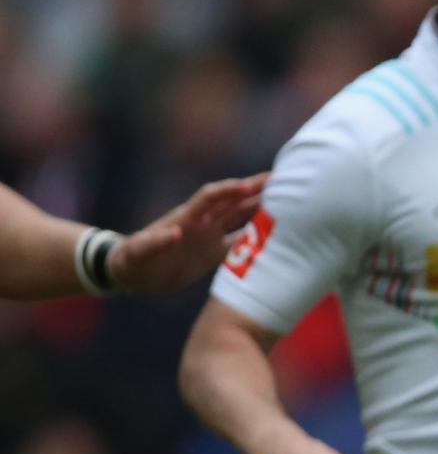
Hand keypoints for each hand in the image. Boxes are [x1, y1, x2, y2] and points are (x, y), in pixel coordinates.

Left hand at [108, 175, 270, 294]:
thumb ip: (154, 243)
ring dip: (261, 207)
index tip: (247, 186)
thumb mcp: (138, 252)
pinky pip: (241, 241)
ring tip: (288, 199)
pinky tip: (277, 234)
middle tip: (282, 179)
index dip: (228, 190)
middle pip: (232, 201)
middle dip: (255, 189)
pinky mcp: (214, 253)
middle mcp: (202, 223)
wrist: (134, 274)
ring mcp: (210, 236)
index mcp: (185, 218)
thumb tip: (173, 232)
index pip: (210, 198)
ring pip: (241, 216)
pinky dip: (258, 236)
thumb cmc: (132, 260)